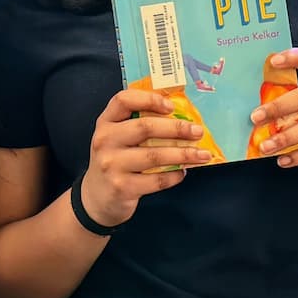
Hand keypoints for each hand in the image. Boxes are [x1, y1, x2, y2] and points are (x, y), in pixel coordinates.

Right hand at [79, 88, 213, 228]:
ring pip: (155, 155)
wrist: (95, 198)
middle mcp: (105, 140)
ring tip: (202, 155)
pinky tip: (182, 173)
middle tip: (198, 131)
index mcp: (105, 122)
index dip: (149, 99)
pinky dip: (174, 176)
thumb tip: (180, 116)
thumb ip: (136, 124)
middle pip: (145, 127)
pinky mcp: (122, 187)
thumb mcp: (116, 138)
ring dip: (183, 154)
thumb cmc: (114, 161)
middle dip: (177, 128)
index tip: (171, 106)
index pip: (123, 100)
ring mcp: (112, 164)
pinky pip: (156, 180)